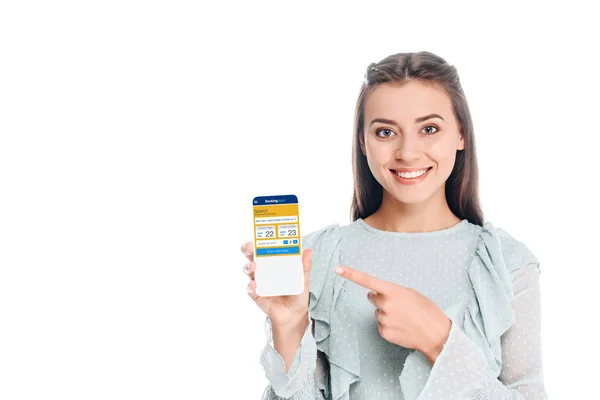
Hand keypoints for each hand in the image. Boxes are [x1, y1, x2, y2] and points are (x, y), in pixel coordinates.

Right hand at [241, 241, 312, 328]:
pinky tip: (254, 284)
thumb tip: (308, 250)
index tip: (258, 236)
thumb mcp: (303, 279)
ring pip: (248, 270)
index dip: (259, 241)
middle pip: (251, 256)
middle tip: (250, 246)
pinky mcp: (256, 294)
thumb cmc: (296, 293)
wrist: (294, 313)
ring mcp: (258, 281)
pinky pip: (250, 289)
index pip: (263, 248)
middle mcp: (263, 270)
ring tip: (253, 265)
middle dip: (248, 249)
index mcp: (273, 262)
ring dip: (248, 266)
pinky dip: (251, 286)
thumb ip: (304, 266)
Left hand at [334, 265, 450, 359]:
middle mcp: (385, 305)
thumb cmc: (426, 310)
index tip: (338, 268)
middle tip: (399, 305)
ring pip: (378, 313)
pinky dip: (390, 326)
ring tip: (404, 318)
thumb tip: (378, 296)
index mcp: (392, 291)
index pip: (367, 280)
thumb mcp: (410, 293)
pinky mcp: (384, 333)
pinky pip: (381, 326)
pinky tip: (402, 327)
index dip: (351, 274)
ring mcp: (383, 320)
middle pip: (372, 298)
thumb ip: (392, 292)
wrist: (435, 334)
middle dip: (381, 299)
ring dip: (387, 313)